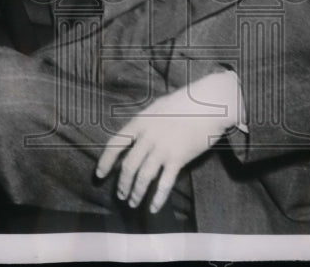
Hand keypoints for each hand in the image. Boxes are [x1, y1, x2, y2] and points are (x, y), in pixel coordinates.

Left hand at [95, 70, 242, 212]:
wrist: (209, 103)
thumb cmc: (185, 102)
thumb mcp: (158, 107)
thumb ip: (146, 122)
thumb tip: (135, 136)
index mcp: (140, 122)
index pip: (115, 144)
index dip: (105, 161)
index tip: (100, 175)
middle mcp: (148, 136)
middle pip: (128, 166)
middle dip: (122, 184)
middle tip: (122, 195)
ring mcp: (163, 148)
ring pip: (143, 177)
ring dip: (136, 193)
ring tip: (134, 202)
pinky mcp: (179, 158)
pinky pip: (164, 183)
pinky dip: (158, 198)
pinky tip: (153, 207)